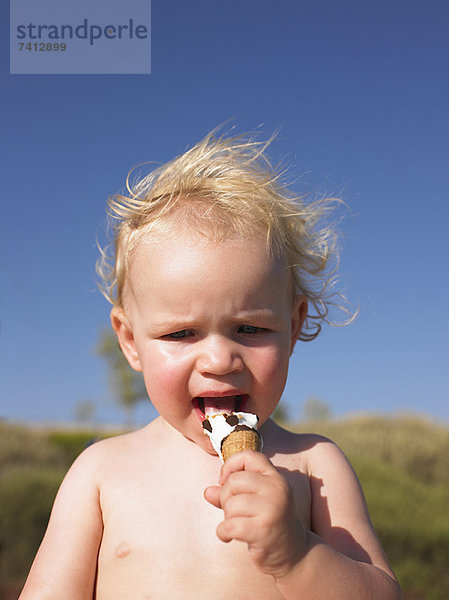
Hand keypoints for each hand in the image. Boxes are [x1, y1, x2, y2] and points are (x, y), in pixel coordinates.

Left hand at [204, 451, 306, 578]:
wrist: (296, 553)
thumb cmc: (271, 523)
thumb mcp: (256, 502)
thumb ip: (232, 493)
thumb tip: (207, 492)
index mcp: (275, 478)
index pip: (249, 456)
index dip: (230, 465)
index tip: (225, 480)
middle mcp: (276, 489)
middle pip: (234, 481)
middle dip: (226, 497)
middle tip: (233, 511)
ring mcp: (272, 509)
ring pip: (230, 505)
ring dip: (227, 518)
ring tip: (237, 526)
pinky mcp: (263, 530)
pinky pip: (229, 526)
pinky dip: (223, 533)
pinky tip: (229, 537)